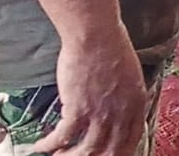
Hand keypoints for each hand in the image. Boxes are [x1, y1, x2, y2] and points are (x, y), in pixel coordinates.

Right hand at [32, 28, 148, 155]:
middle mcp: (121, 114)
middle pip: (109, 152)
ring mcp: (100, 114)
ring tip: (59, 155)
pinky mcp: (77, 109)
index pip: (131, 142)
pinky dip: (50, 145)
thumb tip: (117, 113)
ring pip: (86, 152)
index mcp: (136, 105)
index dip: (118, 153)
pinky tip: (41, 146)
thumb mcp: (129, 77)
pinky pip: (62, 137)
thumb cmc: (111, 48)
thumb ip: (125, 99)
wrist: (95, 35)